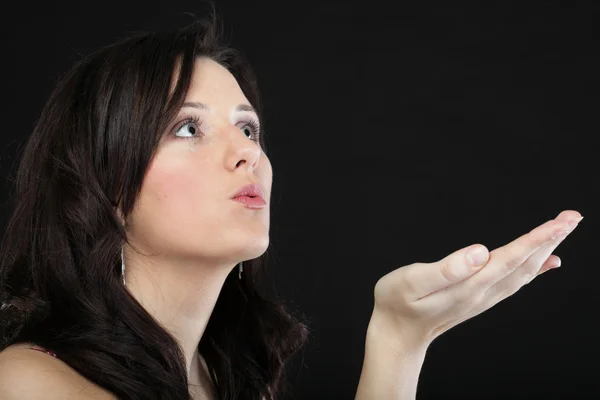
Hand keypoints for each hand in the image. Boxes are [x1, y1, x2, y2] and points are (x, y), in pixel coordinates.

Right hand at [370, 210, 582, 348]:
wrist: (396, 335)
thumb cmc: (396, 304)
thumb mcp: (412, 282)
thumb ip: (446, 268)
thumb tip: (479, 251)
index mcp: (468, 285)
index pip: (511, 258)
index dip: (538, 238)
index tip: (562, 221)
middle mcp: (482, 293)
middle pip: (525, 264)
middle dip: (550, 239)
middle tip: (573, 216)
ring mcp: (482, 298)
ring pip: (524, 272)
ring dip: (545, 250)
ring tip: (562, 230)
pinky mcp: (477, 298)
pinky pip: (515, 281)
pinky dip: (535, 269)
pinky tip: (547, 262)